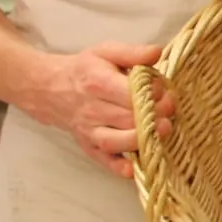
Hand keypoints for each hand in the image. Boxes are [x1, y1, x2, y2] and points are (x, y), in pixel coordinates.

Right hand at [20, 41, 175, 177]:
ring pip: (114, 141)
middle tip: (170, 110)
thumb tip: (157, 53)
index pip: (128, 93)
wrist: (50, 87)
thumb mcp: (106, 52)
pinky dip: (117, 168)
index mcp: (98, 82)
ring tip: (162, 132)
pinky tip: (133, 170)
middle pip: (126, 118)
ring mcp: (89, 130)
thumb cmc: (85, 69)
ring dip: (139, 141)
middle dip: (153, 117)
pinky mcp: (88, 145)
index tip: (166, 92)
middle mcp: (92, 109)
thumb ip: (133, 53)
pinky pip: (102, 160)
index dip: (152, 95)